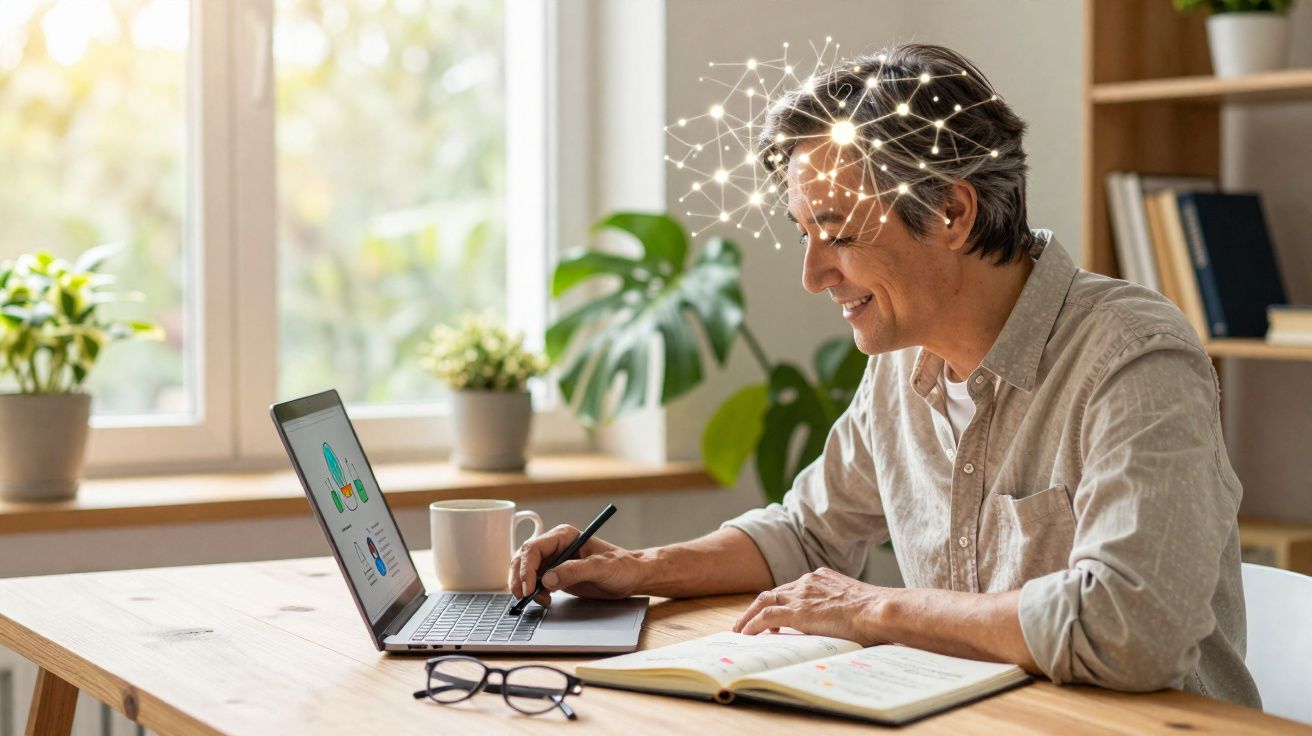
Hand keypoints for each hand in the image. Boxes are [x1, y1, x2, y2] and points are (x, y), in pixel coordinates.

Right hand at [509, 524, 645, 606]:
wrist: (631, 577)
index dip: (527, 568)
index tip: (529, 587)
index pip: (534, 548)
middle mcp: (555, 546)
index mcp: (564, 536)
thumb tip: (548, 579)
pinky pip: (535, 582)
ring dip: (525, 586)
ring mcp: (554, 561)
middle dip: (520, 578)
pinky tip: (544, 600)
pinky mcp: (555, 575)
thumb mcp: (601, 568)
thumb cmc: (621, 566)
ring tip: (538, 600)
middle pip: (524, 558)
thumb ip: (574, 571)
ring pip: (526, 571)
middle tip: (524, 597)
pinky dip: (533, 592)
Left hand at [732, 567, 888, 644]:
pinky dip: (752, 625)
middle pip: (774, 593)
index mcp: (821, 577)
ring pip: (763, 601)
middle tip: (747, 621)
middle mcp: (807, 582)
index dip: (779, 601)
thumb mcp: (856, 604)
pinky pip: (766, 617)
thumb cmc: (876, 613)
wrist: (878, 610)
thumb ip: (842, 609)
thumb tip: (845, 625)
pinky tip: (746, 635)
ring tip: (740, 630)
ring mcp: (801, 595)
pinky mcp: (797, 612)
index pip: (792, 588)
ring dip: (748, 616)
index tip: (773, 614)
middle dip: (758, 607)